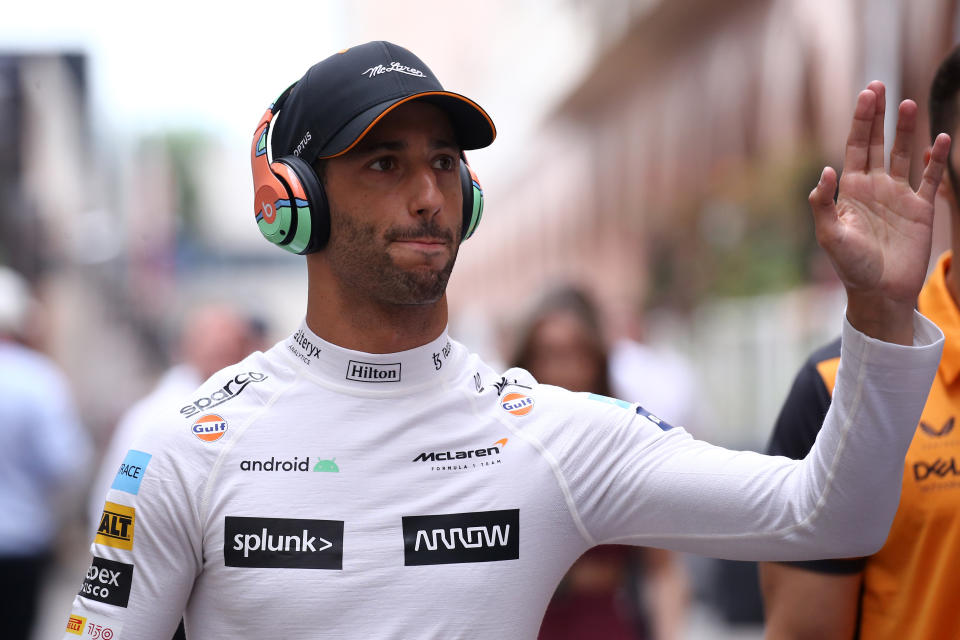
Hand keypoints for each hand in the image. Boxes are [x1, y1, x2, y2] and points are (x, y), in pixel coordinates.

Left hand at [811, 81, 950, 343]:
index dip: (860, 120)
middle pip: (876, 143)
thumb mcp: (829, 236)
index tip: (866, 95)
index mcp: (851, 190)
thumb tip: (825, 170)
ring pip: (904, 154)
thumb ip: (823, 204)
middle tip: (879, 86)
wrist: (880, 292)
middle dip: (877, 116)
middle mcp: (874, 187)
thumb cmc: (851, 267)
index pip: (854, 146)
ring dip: (906, 130)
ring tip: (908, 104)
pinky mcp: (921, 209)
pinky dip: (937, 159)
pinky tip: (941, 138)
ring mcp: (899, 196)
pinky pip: (931, 178)